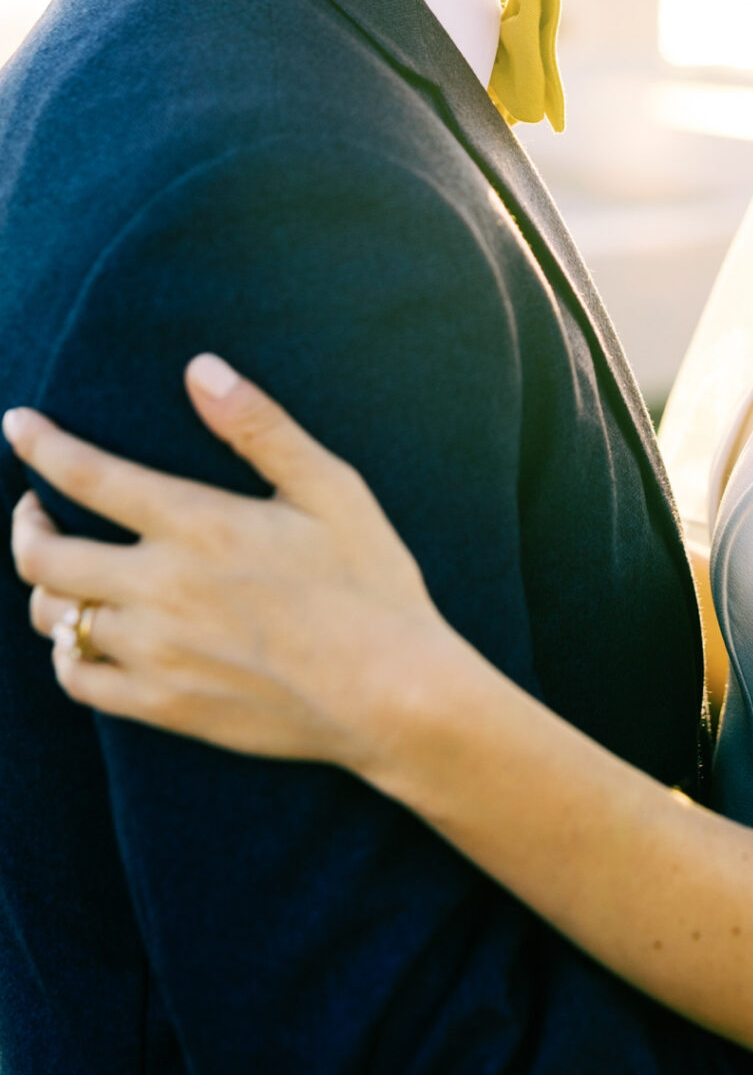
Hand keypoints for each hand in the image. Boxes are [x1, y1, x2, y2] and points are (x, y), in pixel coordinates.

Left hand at [6, 357, 456, 769]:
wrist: (393, 695)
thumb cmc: (371, 583)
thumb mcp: (332, 488)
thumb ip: (259, 426)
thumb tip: (199, 368)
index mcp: (199, 526)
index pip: (88, 476)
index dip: (41, 446)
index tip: (16, 426)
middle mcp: (162, 589)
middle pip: (44, 555)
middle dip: (26, 523)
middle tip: (33, 508)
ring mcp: (157, 655)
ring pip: (55, 618)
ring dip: (46, 586)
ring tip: (64, 569)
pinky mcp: (164, 707)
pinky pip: (77, 680)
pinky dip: (66, 652)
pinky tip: (86, 636)